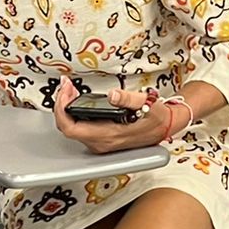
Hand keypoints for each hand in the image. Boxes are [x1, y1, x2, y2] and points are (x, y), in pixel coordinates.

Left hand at [51, 77, 166, 154]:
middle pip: (68, 127)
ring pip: (72, 128)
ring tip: (70, 89)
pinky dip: (74, 112)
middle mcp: (102, 143)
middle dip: (63, 104)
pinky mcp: (102, 139)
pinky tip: (77, 99)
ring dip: (67, 107)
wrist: (167, 126)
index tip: (65, 91)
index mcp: (109, 135)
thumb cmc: (157, 117)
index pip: (71, 128)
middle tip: (67, 85)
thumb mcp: (147, 104)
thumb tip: (113, 95)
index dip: (62, 109)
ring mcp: (101, 143)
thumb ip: (129, 99)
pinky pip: (79, 128)